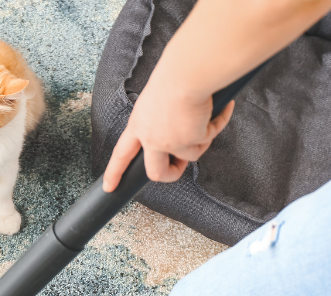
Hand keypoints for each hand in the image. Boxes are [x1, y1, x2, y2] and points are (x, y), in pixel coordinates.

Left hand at [102, 71, 234, 192]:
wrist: (187, 73)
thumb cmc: (174, 75)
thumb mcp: (157, 98)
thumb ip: (161, 117)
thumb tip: (180, 126)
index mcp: (138, 125)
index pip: (121, 154)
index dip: (114, 172)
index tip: (108, 187)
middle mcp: (152, 138)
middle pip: (155, 172)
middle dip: (170, 174)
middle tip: (180, 167)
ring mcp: (171, 142)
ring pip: (190, 156)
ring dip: (202, 140)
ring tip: (206, 118)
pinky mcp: (192, 141)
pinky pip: (210, 138)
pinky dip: (218, 123)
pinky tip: (222, 108)